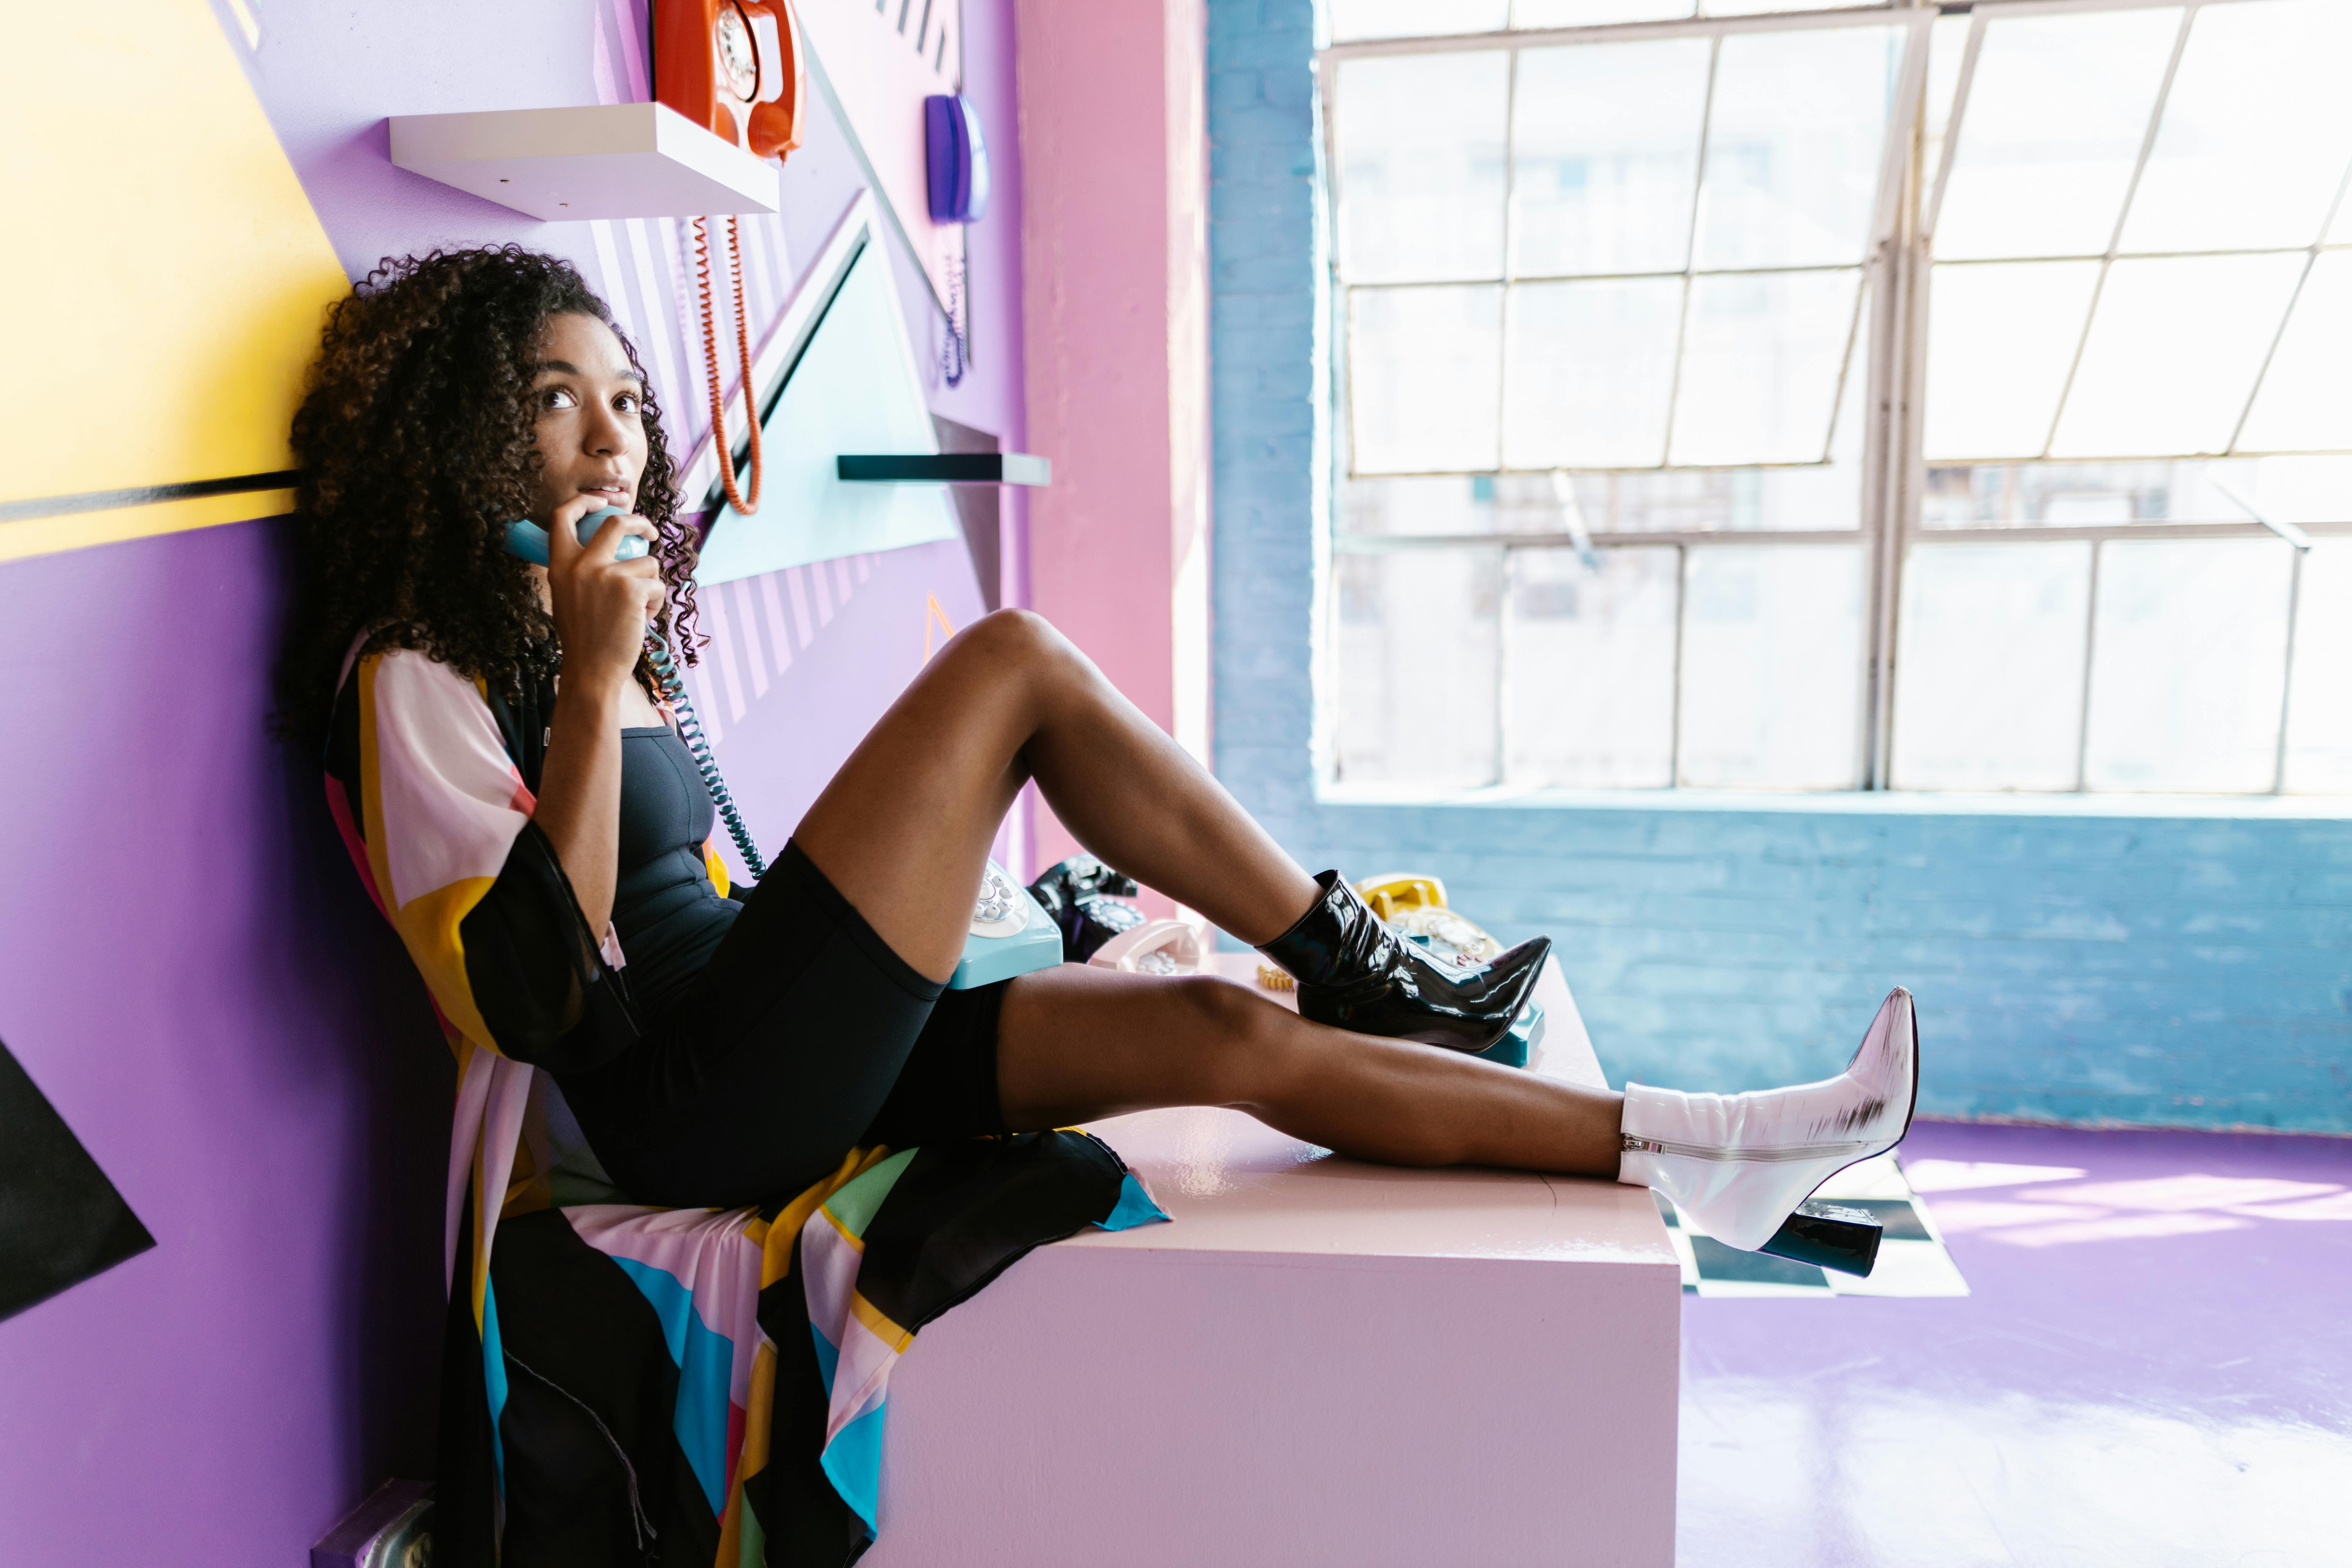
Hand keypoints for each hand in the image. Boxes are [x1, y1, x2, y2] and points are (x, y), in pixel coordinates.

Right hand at [544, 493, 663, 693]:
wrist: (591, 670)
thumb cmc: (584, 638)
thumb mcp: (568, 596)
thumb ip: (580, 571)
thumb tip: (612, 550)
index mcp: (559, 565)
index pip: (561, 516)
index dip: (583, 501)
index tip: (602, 501)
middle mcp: (580, 564)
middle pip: (615, 523)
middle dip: (640, 521)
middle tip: (651, 534)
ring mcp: (607, 575)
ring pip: (647, 561)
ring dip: (650, 585)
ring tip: (637, 610)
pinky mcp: (632, 588)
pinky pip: (657, 585)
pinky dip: (655, 603)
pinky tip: (640, 621)